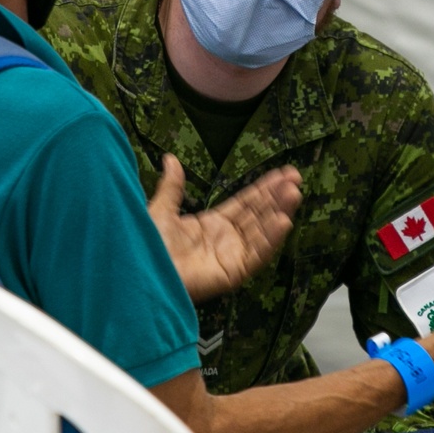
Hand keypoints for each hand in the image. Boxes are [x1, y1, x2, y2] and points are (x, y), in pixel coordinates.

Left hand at [148, 154, 301, 301]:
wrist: (139, 270)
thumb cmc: (145, 247)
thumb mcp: (160, 210)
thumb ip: (172, 187)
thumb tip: (170, 159)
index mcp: (211, 226)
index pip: (244, 204)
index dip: (263, 188)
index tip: (283, 173)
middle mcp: (225, 241)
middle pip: (257, 215)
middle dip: (276, 197)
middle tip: (295, 178)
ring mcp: (230, 257)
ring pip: (261, 232)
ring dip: (278, 212)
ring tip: (293, 193)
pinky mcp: (232, 273)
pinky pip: (256, 255)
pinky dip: (270, 239)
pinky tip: (283, 220)